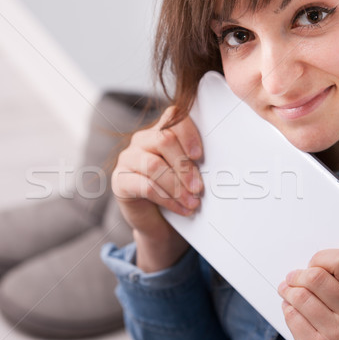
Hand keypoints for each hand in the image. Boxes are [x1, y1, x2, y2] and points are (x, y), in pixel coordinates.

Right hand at [112, 106, 202, 271]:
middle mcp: (141, 140)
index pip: (173, 117)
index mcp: (160, 131)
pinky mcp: (120, 181)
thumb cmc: (176, 192)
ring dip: (177, 186)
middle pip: (163, 140)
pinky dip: (166, 199)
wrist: (157, 222)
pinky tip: (180, 208)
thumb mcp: (188, 173)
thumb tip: (219, 164)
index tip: (199, 155)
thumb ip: (196, 161)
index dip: (188, 133)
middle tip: (199, 187)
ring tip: (192, 202)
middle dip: (185, 166)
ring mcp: (127, 159)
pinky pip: (144, 186)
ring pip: (153, 165)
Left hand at [278, 237, 338, 339]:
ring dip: (288, 291)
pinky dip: (287, 309)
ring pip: (299, 295)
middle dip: (298, 275)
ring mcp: (338, 334)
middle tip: (294, 278)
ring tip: (289, 292)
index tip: (315, 263)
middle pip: (315, 276)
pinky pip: (291, 315)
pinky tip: (293, 311)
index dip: (322, 257)